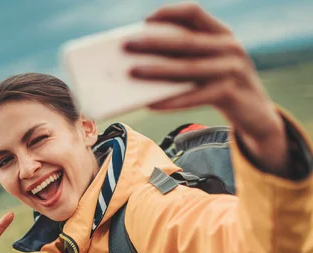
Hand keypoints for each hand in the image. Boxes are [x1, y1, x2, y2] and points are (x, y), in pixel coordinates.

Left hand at [124, 2, 288, 174]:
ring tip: (132, 72)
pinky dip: (171, 101)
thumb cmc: (219, 84)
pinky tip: (151, 104)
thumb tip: (137, 63)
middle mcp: (229, 46)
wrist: (256, 111)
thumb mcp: (208, 64)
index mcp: (221, 32)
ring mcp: (232, 69)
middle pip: (186, 41)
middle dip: (153, 42)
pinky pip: (194, 97)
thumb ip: (183, 57)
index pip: (194, 12)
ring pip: (188, 68)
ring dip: (157, 70)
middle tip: (125, 46)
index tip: (144, 21)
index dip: (169, 13)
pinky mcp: (231, 93)